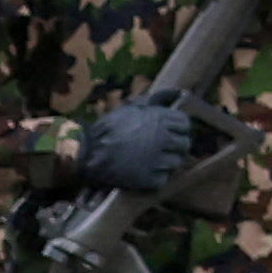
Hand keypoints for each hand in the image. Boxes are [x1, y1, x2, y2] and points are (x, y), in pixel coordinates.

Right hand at [73, 96, 214, 196]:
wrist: (87, 152)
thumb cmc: (110, 127)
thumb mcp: (133, 107)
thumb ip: (158, 99)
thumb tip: (179, 93)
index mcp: (161, 120)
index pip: (185, 125)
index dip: (178, 129)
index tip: (169, 133)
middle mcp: (163, 139)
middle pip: (184, 144)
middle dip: (175, 147)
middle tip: (162, 149)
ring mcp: (156, 160)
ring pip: (175, 162)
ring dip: (167, 162)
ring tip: (152, 161)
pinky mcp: (146, 179)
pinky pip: (162, 179)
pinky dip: (156, 178)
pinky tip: (146, 172)